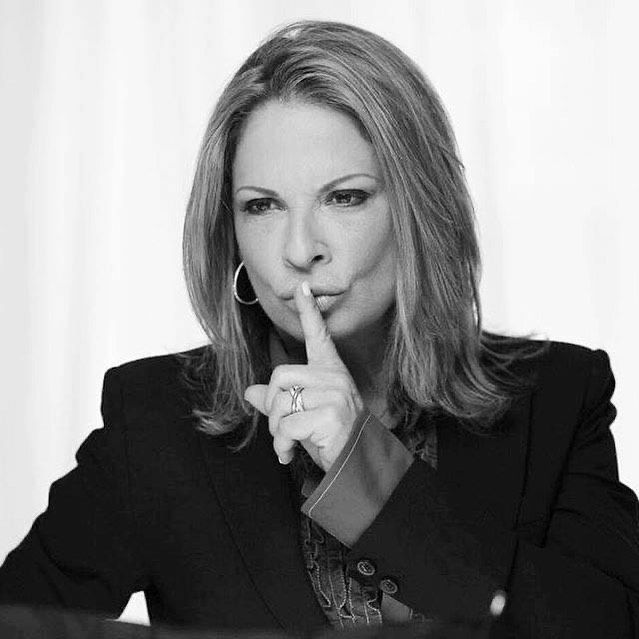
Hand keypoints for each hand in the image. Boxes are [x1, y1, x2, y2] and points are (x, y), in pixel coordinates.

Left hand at [244, 281, 364, 470]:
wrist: (356, 464)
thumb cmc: (330, 437)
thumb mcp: (302, 416)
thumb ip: (278, 402)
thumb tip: (250, 392)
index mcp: (330, 372)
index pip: (318, 336)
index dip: (309, 311)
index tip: (302, 287)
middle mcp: (334, 377)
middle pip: (279, 377)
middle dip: (272, 407)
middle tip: (281, 428)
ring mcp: (334, 394)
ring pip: (281, 402)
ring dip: (276, 431)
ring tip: (288, 443)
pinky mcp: (331, 414)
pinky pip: (287, 425)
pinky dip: (282, 444)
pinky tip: (290, 453)